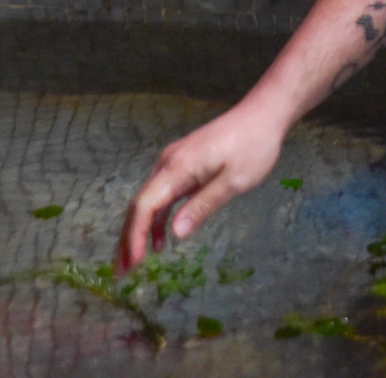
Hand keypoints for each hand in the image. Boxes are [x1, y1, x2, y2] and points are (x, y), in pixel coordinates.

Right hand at [115, 98, 287, 272]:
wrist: (263, 114)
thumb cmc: (254, 146)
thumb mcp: (235, 181)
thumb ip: (203, 206)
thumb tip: (175, 233)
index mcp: (178, 166)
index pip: (145, 204)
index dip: (135, 235)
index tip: (133, 262)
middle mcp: (168, 163)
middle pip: (140, 204)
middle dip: (128, 238)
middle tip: (122, 272)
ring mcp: (174, 162)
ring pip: (149, 200)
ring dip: (139, 231)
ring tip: (134, 262)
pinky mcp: (183, 164)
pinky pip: (163, 194)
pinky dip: (157, 218)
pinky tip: (160, 240)